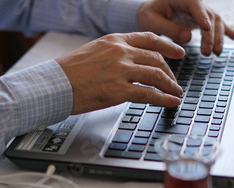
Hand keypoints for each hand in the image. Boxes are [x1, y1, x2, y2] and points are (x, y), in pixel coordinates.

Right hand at [56, 32, 184, 114]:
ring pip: (157, 75)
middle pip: (156, 58)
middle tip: (174, 82)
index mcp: (114, 40)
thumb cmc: (69, 72)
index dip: (168, 46)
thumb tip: (128, 64)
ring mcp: (121, 70)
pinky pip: (149, 94)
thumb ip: (113, 54)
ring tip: (176, 93)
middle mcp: (120, 52)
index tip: (179, 52)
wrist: (54, 84)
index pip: (149, 39)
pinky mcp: (119, 90)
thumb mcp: (93, 52)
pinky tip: (170, 102)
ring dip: (170, 86)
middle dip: (170, 72)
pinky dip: (164, 99)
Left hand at [137, 0, 233, 55]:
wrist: (150, 12)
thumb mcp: (152, 21)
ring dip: (218, 38)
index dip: (201, 16)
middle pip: (209, 16)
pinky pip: (218, 24)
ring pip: (216, 22)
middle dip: (210, 35)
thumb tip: (187, 37)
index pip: (195, 5)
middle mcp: (194, 3)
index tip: (206, 28)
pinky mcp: (202, 20)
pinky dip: (228, 31)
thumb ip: (169, 28)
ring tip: (216, 53)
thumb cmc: (149, 14)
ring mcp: (200, 11)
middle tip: (208, 52)